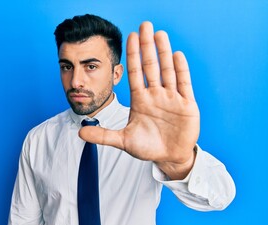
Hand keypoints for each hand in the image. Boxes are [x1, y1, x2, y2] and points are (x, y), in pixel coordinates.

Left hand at [79, 22, 199, 178]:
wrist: (169, 157)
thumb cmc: (148, 148)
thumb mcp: (123, 141)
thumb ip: (103, 135)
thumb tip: (80, 131)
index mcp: (140, 100)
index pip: (135, 72)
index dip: (133, 55)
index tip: (130, 37)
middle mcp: (155, 95)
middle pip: (150, 66)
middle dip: (147, 46)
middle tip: (144, 25)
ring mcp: (171, 98)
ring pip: (167, 70)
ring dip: (164, 52)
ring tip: (159, 34)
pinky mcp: (187, 104)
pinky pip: (183, 83)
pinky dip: (181, 70)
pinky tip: (176, 55)